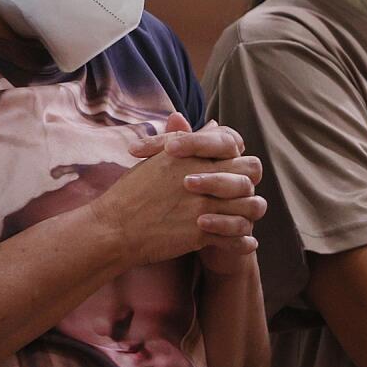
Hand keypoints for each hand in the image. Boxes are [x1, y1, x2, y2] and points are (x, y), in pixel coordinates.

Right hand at [98, 112, 263, 268]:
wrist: (115, 229)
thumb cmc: (132, 193)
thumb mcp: (157, 158)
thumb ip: (186, 140)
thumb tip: (214, 124)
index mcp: (191, 155)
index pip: (233, 144)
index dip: (236, 154)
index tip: (231, 168)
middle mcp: (203, 177)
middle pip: (251, 170)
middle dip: (249, 181)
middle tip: (241, 194)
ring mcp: (205, 205)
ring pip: (251, 204)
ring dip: (250, 212)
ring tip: (245, 218)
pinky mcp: (203, 233)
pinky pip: (238, 236)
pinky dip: (244, 241)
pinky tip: (246, 242)